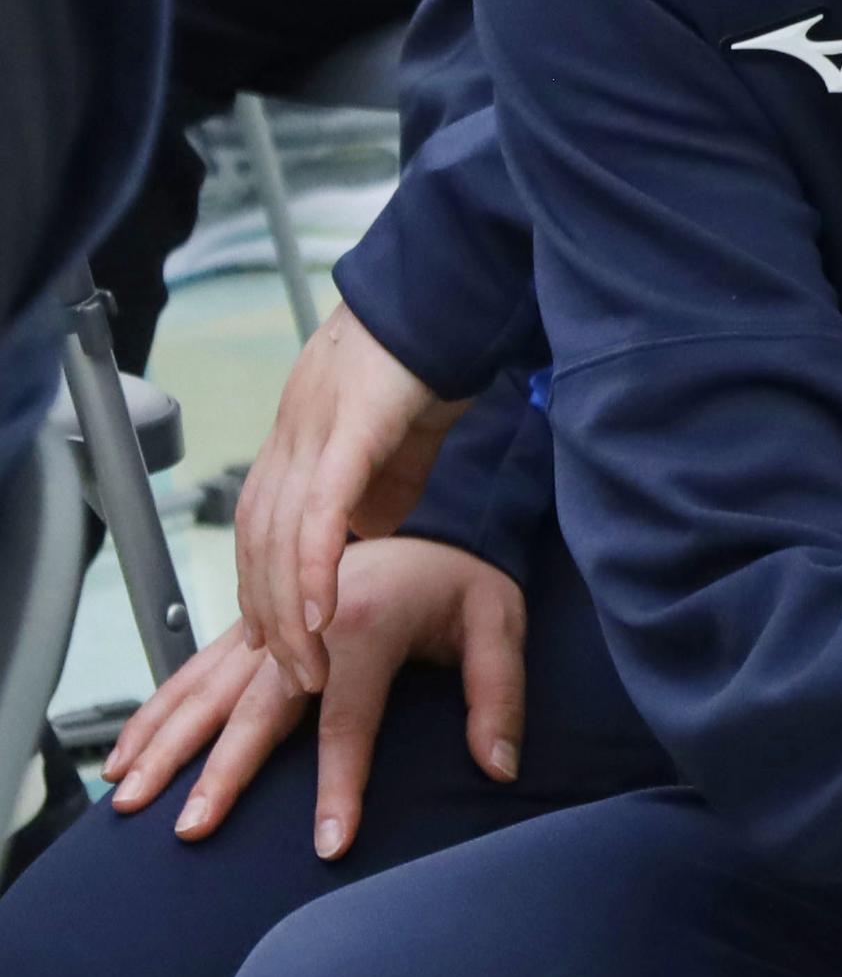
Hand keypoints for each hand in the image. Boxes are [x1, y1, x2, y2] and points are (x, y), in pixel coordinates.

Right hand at [99, 537, 524, 857]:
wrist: (427, 523)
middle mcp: (305, 626)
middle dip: (221, 773)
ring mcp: (267, 626)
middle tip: (192, 828)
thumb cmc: (460, 582)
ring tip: (129, 799)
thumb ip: (499, 696)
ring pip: (205, 692)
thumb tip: (500, 767)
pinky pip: (192, 677)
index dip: (341, 786)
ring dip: (165, 745)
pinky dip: (155, 716)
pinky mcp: (247, 631)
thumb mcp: (500, 624)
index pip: (348, 721)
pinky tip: (124, 758)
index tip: (330, 844)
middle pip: (257, 709)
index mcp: (366, 625)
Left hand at [235, 304, 470, 696]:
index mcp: (298, 446)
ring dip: (289, 614)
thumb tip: (368, 538)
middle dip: (269, 622)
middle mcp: (289, 442)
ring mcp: (312, 434)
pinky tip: (321, 615)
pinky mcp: (348, 430)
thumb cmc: (426, 362)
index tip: (275, 649)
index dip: (262, 595)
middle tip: (292, 678)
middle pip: (258, 548)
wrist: (447, 297)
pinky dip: (315, 568)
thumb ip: (377, 490)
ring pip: (280, 541)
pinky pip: (320, 514)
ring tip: (308, 667)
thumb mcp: (398, 443)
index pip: (261, 535)